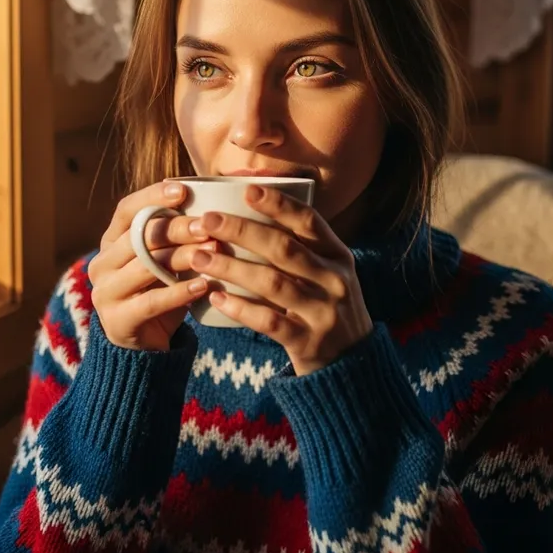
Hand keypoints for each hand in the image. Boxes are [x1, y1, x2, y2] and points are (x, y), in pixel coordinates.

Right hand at [88, 181, 215, 350]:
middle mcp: (102, 263)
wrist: (144, 346)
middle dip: (177, 227)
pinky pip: (151, 301)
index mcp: (111, 241)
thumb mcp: (166, 260)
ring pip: (145, 266)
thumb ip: (177, 236)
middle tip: (209, 224)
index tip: (183, 190)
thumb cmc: (161, 291)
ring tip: (213, 250)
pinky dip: (179, 292)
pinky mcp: (117, 321)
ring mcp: (105, 292)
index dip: (152, 196)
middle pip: (139, 236)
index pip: (126, 209)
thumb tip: (214, 206)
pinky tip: (203, 285)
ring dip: (183, 256)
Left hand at [188, 185, 372, 374]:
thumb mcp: (326, 272)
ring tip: (199, 259)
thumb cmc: (326, 305)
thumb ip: (300, 247)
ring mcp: (323, 312)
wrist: (353, 362)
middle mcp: (334, 280)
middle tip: (207, 221)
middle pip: (284, 248)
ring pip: (272, 283)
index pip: (308, 222)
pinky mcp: (308, 341)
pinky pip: (269, 322)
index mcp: (337, 255)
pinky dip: (241, 309)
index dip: (278, 204)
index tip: (247, 190)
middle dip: (242, 231)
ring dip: (232, 268)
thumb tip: (249, 213)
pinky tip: (216, 298)